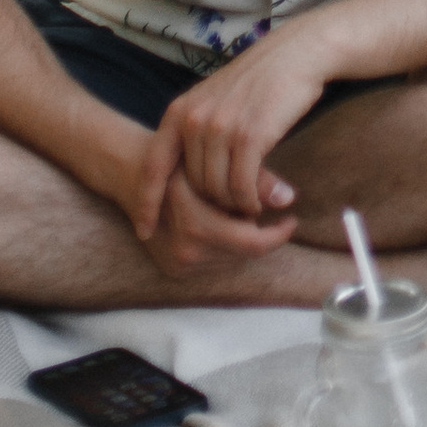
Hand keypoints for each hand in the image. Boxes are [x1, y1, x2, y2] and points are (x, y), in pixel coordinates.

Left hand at [132, 32, 326, 238]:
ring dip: (233, 204)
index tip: (144, 231)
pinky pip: (242, 187)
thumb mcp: (214, 99)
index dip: (147, 202)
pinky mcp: (250, 136)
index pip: (154, 166)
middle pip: (192, 185)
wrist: (296, 53)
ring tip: (247, 206)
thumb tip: (190, 183)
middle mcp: (195, 120)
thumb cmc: (258, 80)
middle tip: (229, 212)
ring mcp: (221, 128)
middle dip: (210, 203)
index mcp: (180, 111)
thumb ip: (197, 132)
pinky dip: (250, 201)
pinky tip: (259, 202)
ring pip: (217, 190)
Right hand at [135, 159, 301, 283]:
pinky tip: (220, 223)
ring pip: (231, 259)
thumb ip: (255, 178)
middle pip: (243, 253)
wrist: (133, 174)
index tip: (292, 219)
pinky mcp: (173, 270)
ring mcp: (176, 263)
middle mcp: (184, 248)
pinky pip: (214, 263)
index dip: (277, 234)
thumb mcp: (220, 159)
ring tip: (232, 211)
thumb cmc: (182, 156)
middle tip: (266, 212)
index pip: (251, 242)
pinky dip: (224, 245)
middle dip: (259, 234)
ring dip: (241, 238)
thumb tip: (290, 199)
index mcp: (195, 220)